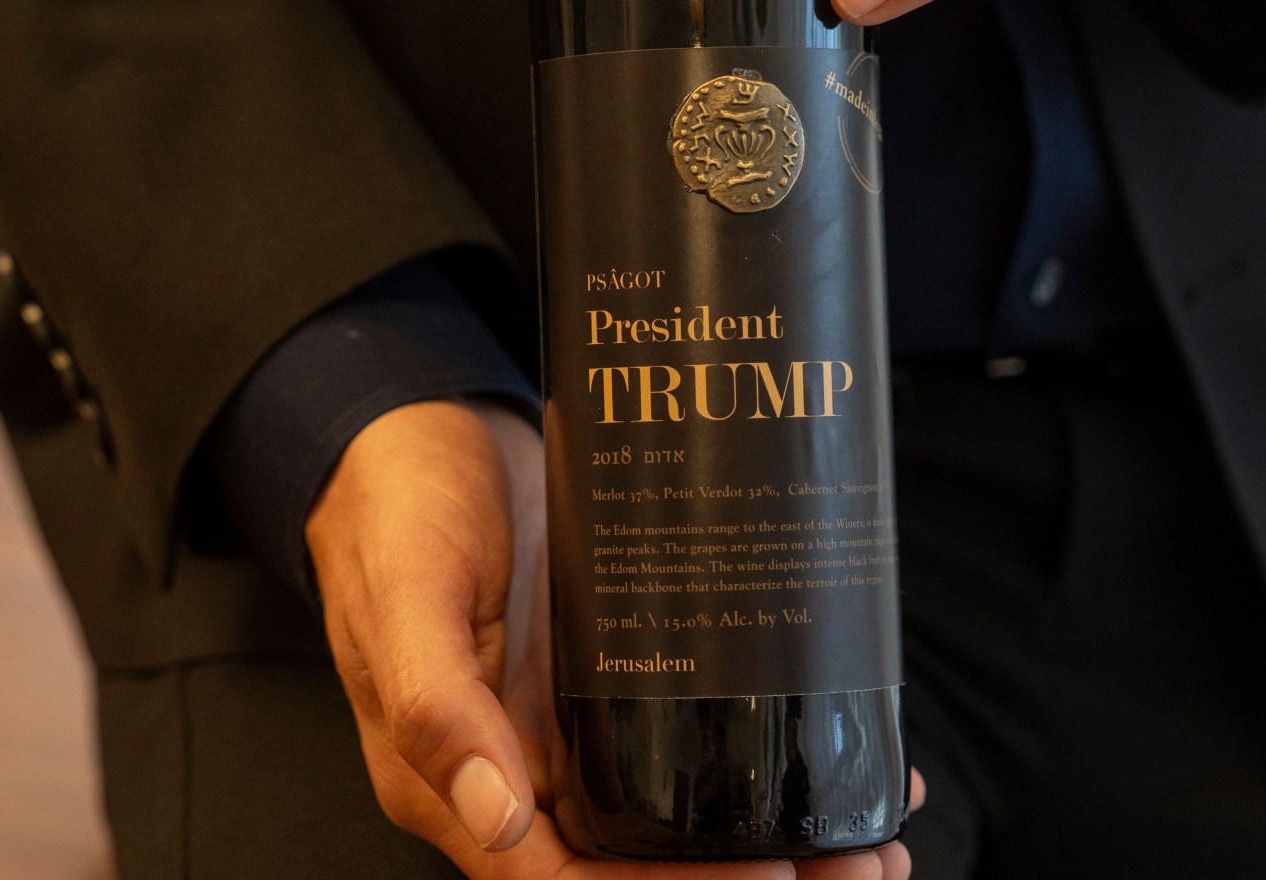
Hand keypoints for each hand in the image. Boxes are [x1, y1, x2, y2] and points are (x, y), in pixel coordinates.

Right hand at [306, 399, 919, 878]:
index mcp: (451, 779)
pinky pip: (690, 744)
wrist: (409, 429)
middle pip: (636, 871)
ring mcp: (571, 728)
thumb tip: (496, 819)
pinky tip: (843, 746)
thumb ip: (434, 703)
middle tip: (864, 867)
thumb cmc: (392, 506)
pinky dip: (766, 757)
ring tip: (874, 835)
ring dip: (773, 837)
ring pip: (676, 821)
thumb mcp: (407, 590)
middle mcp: (518, 770)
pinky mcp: (612, 678)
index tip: (770, 876)